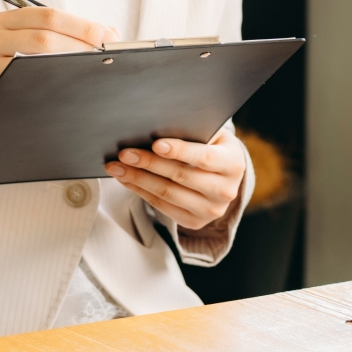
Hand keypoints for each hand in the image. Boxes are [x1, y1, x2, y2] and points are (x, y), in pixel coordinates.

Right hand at [0, 7, 117, 164]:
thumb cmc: (9, 71)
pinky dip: (50, 79)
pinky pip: (24, 78)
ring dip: (70, 60)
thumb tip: (112, 33)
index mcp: (8, 20)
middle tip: (106, 54)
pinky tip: (67, 84)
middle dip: (81, 43)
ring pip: (36, 53)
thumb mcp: (28, 46)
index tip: (109, 36)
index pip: (50, 15)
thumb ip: (64, 36)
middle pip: (45, 34)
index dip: (83, 25)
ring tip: (91, 67)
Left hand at [105, 126, 246, 230]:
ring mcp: (211, 210)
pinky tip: (127, 180)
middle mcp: (225, 191)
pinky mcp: (195, 222)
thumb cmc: (213, 148)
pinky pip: (162, 206)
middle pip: (181, 176)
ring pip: (167, 194)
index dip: (180, 151)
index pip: (204, 157)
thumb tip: (156, 130)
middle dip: (149, 163)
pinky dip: (141, 192)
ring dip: (138, 179)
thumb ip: (193, 133)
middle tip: (125, 154)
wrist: (224, 177)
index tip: (156, 144)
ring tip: (117, 167)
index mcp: (233, 164)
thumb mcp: (213, 136)